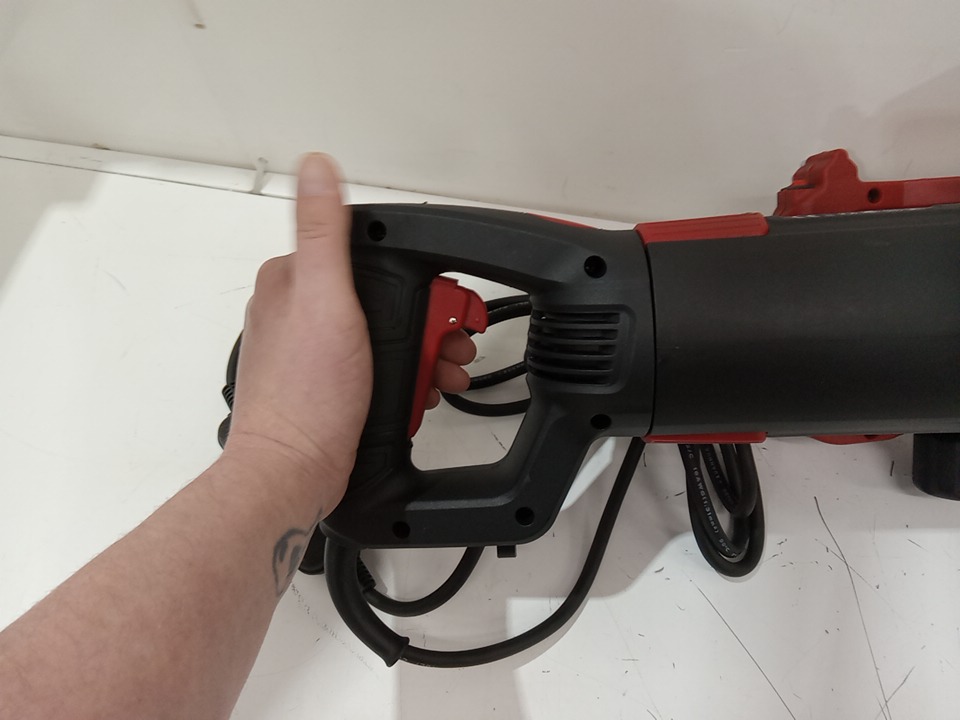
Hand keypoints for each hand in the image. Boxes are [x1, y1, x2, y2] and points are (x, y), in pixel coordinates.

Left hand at [224, 153, 473, 512]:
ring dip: (426, 350)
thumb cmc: (306, 396)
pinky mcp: (331, 382)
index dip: (416, 278)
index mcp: (293, 279)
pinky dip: (408, 374)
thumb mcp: (324, 299)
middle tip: (452, 346)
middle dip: (429, 321)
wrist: (293, 471)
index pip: (369, 255)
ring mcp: (316, 350)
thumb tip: (316, 166)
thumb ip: (324, 231)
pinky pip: (380, 365)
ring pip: (387, 333)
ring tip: (446, 372)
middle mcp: (301, 311)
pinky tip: (423, 388)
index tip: (443, 303)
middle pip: (384, 297)